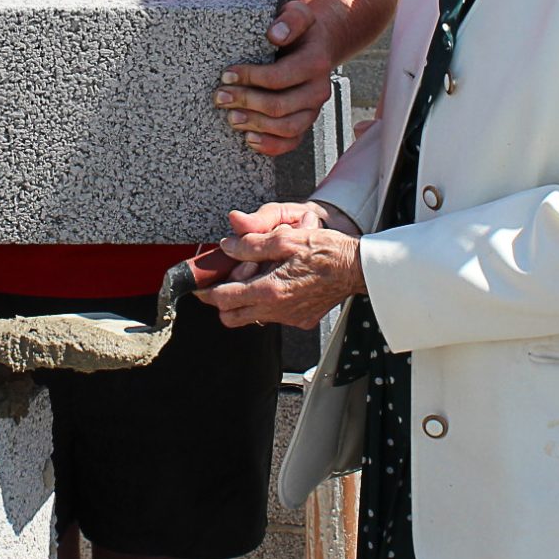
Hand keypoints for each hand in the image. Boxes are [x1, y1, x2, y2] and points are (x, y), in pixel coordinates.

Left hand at [197, 201, 364, 329]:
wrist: (357, 268)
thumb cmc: (327, 252)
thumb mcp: (285, 239)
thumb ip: (251, 245)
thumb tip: (229, 246)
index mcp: (269, 291)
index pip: (224, 299)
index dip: (207, 292)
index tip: (200, 285)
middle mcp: (277, 310)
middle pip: (232, 317)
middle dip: (222, 302)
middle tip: (223, 283)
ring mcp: (290, 318)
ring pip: (253, 317)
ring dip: (246, 301)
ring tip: (254, 278)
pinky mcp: (301, 319)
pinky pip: (274, 316)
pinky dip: (267, 303)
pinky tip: (277, 283)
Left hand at [213, 0, 338, 156]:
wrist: (316, 45)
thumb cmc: (299, 29)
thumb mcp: (298, 13)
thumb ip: (291, 19)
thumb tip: (275, 34)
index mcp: (316, 63)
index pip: (280, 77)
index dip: (251, 78)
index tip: (226, 74)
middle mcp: (319, 90)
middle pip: (281, 106)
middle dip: (246, 102)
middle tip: (219, 97)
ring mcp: (313, 110)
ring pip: (287, 128)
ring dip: (255, 125)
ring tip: (230, 117)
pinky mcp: (305, 122)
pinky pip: (291, 142)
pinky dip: (271, 145)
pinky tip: (249, 138)